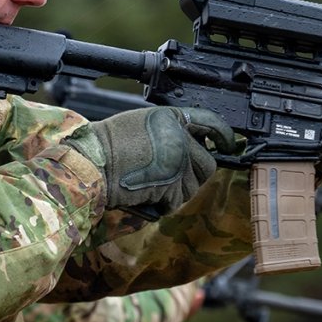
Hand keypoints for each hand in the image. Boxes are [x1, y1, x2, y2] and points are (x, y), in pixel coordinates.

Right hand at [65, 106, 235, 213]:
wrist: (92, 163)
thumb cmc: (108, 145)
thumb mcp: (142, 124)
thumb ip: (169, 131)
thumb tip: (190, 144)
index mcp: (172, 118)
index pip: (210, 121)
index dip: (224, 135)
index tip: (229, 144)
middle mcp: (180, 138)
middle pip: (207, 162)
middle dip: (195, 174)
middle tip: (172, 177)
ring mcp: (178, 162)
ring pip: (193, 186)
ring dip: (176, 191)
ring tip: (151, 183)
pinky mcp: (172, 186)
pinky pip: (177, 200)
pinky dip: (164, 203)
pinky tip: (146, 193)